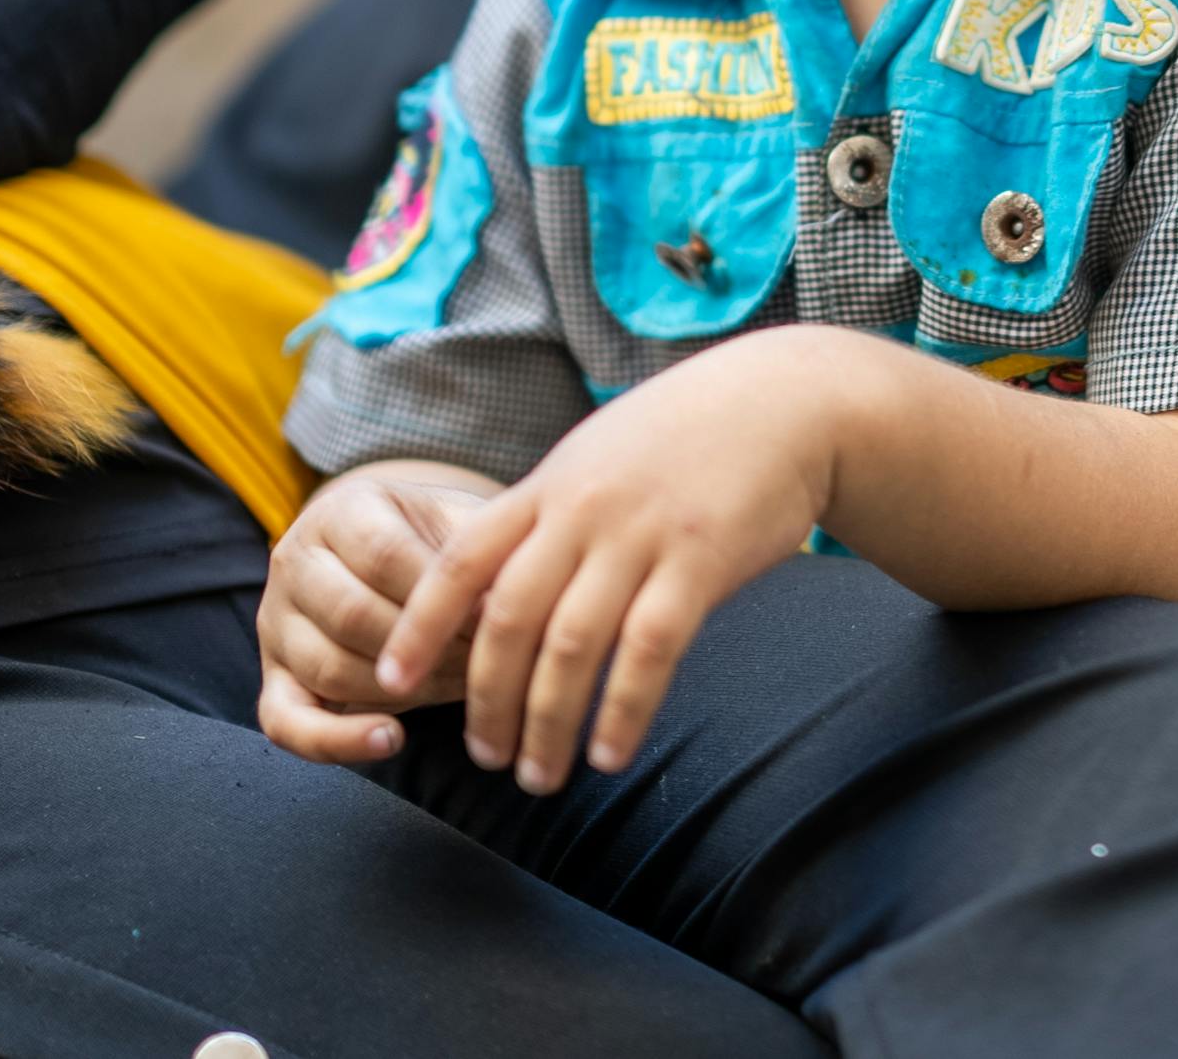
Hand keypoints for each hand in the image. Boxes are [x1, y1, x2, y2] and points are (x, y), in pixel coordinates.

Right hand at [256, 461, 493, 762]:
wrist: (392, 559)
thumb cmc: (438, 544)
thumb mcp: (458, 522)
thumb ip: (481, 549)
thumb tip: (514, 598)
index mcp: (339, 511)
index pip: (384, 555)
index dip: (443, 595)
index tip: (498, 618)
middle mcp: (294, 562)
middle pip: (353, 614)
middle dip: (428, 646)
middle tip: (486, 661)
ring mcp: (276, 624)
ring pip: (329, 668)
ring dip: (404, 690)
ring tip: (464, 690)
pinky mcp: (274, 681)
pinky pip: (286, 724)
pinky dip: (337, 742)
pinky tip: (391, 740)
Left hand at [381, 336, 840, 793]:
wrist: (786, 401)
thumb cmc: (688, 436)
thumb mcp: (599, 456)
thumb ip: (547, 514)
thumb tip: (493, 585)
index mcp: (549, 486)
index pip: (460, 561)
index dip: (418, 625)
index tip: (391, 679)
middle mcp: (583, 510)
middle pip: (508, 618)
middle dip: (486, 699)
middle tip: (483, 756)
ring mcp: (641, 534)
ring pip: (572, 646)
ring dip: (548, 723)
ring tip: (541, 776)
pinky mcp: (701, 560)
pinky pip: (649, 652)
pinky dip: (623, 711)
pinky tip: (611, 754)